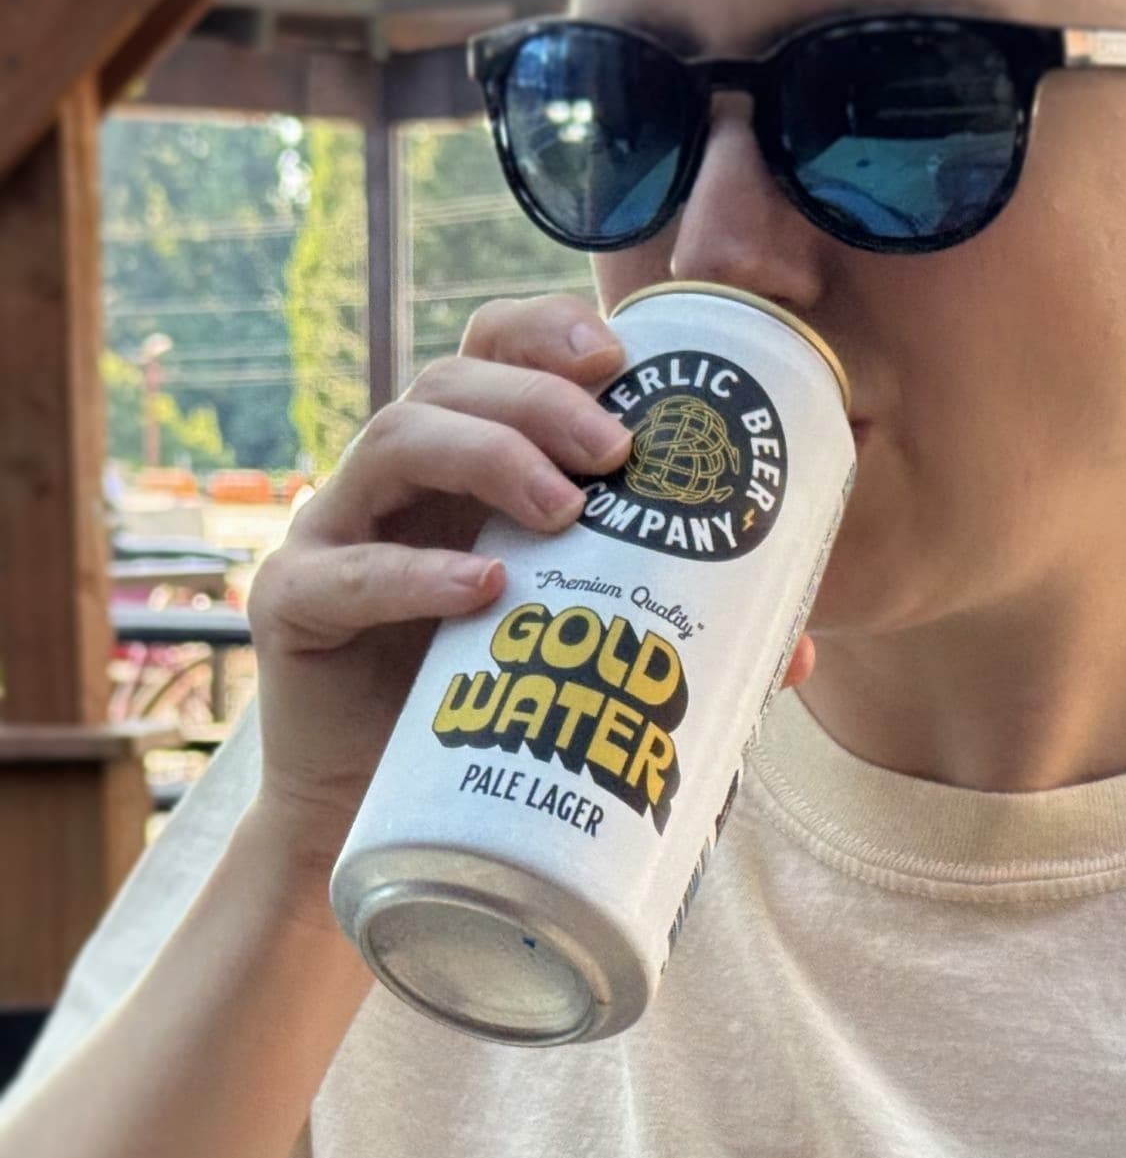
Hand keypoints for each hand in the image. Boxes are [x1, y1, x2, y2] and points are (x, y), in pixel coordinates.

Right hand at [240, 292, 815, 907]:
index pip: (492, 357)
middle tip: (616, 449)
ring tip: (565, 510)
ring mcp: (338, 535)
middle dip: (539, 398)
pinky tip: (481, 588)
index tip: (617, 355)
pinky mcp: (293, 608)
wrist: (388, 823)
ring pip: (393, 442)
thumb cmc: (491, 718)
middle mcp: (401, 487)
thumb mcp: (591, 661)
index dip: (544, 334)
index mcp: (469, 473)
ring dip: (487, 456)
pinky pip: (343, 571)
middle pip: (451, 382)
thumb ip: (682, 641)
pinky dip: (412, 573)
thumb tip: (800, 651)